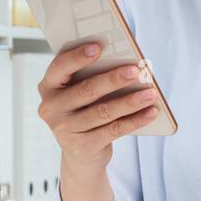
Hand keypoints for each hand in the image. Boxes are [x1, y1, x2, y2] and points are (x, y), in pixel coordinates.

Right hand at [37, 44, 158, 173]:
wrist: (80, 153)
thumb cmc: (84, 110)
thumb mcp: (79, 93)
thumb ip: (91, 76)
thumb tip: (126, 63)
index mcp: (48, 87)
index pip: (60, 67)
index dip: (78, 57)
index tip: (98, 47)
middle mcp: (51, 108)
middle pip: (86, 90)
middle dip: (113, 79)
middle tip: (135, 71)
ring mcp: (65, 129)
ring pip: (103, 111)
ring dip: (130, 101)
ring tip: (151, 93)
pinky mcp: (83, 146)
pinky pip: (114, 130)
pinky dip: (135, 120)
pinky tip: (151, 112)